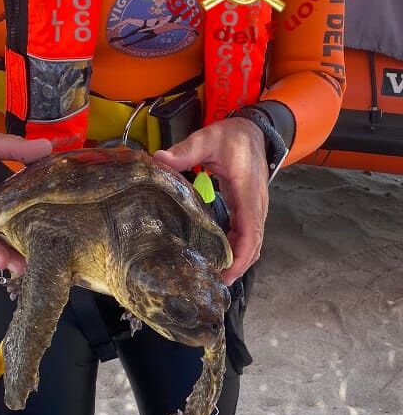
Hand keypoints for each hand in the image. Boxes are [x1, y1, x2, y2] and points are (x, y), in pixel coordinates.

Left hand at [153, 117, 268, 284]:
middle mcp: (256, 205)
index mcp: (247, 192)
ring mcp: (255, 209)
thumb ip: (185, 150)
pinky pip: (247, 235)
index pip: (251, 231)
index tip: (226, 273)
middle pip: (254, 245)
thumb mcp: (207, 138)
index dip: (241, 256)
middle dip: (237, 267)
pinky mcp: (248, 209)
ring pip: (252, 243)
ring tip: (214, 278)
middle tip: (213, 285)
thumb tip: (159, 160)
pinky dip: (237, 250)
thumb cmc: (232, 136)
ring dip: (238, 262)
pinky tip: (218, 259)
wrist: (254, 130)